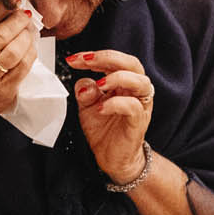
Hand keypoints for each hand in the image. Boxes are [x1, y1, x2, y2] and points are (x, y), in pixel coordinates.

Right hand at [0, 4, 36, 127]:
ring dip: (26, 36)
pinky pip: (23, 67)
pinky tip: (31, 47)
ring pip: (14, 51)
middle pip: (1, 34)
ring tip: (29, 30)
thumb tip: (6, 7)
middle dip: (17, 20)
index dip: (0, 6)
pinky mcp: (3, 91)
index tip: (12, 1)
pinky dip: (31, 53)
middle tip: (25, 15)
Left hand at [67, 48, 152, 182]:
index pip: (114, 60)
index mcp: (123, 83)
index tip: (74, 58)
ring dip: (117, 78)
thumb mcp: (86, 107)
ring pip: (140, 81)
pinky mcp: (138, 122)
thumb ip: (84, 91)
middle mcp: (135, 91)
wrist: (112, 158)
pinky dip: (116, 103)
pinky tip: (101, 108)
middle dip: (108, 58)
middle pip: (132, 63)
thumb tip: (84, 83)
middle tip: (87, 61)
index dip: (93, 56)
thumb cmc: (104, 130)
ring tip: (99, 85)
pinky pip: (133, 107)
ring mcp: (140, 105)